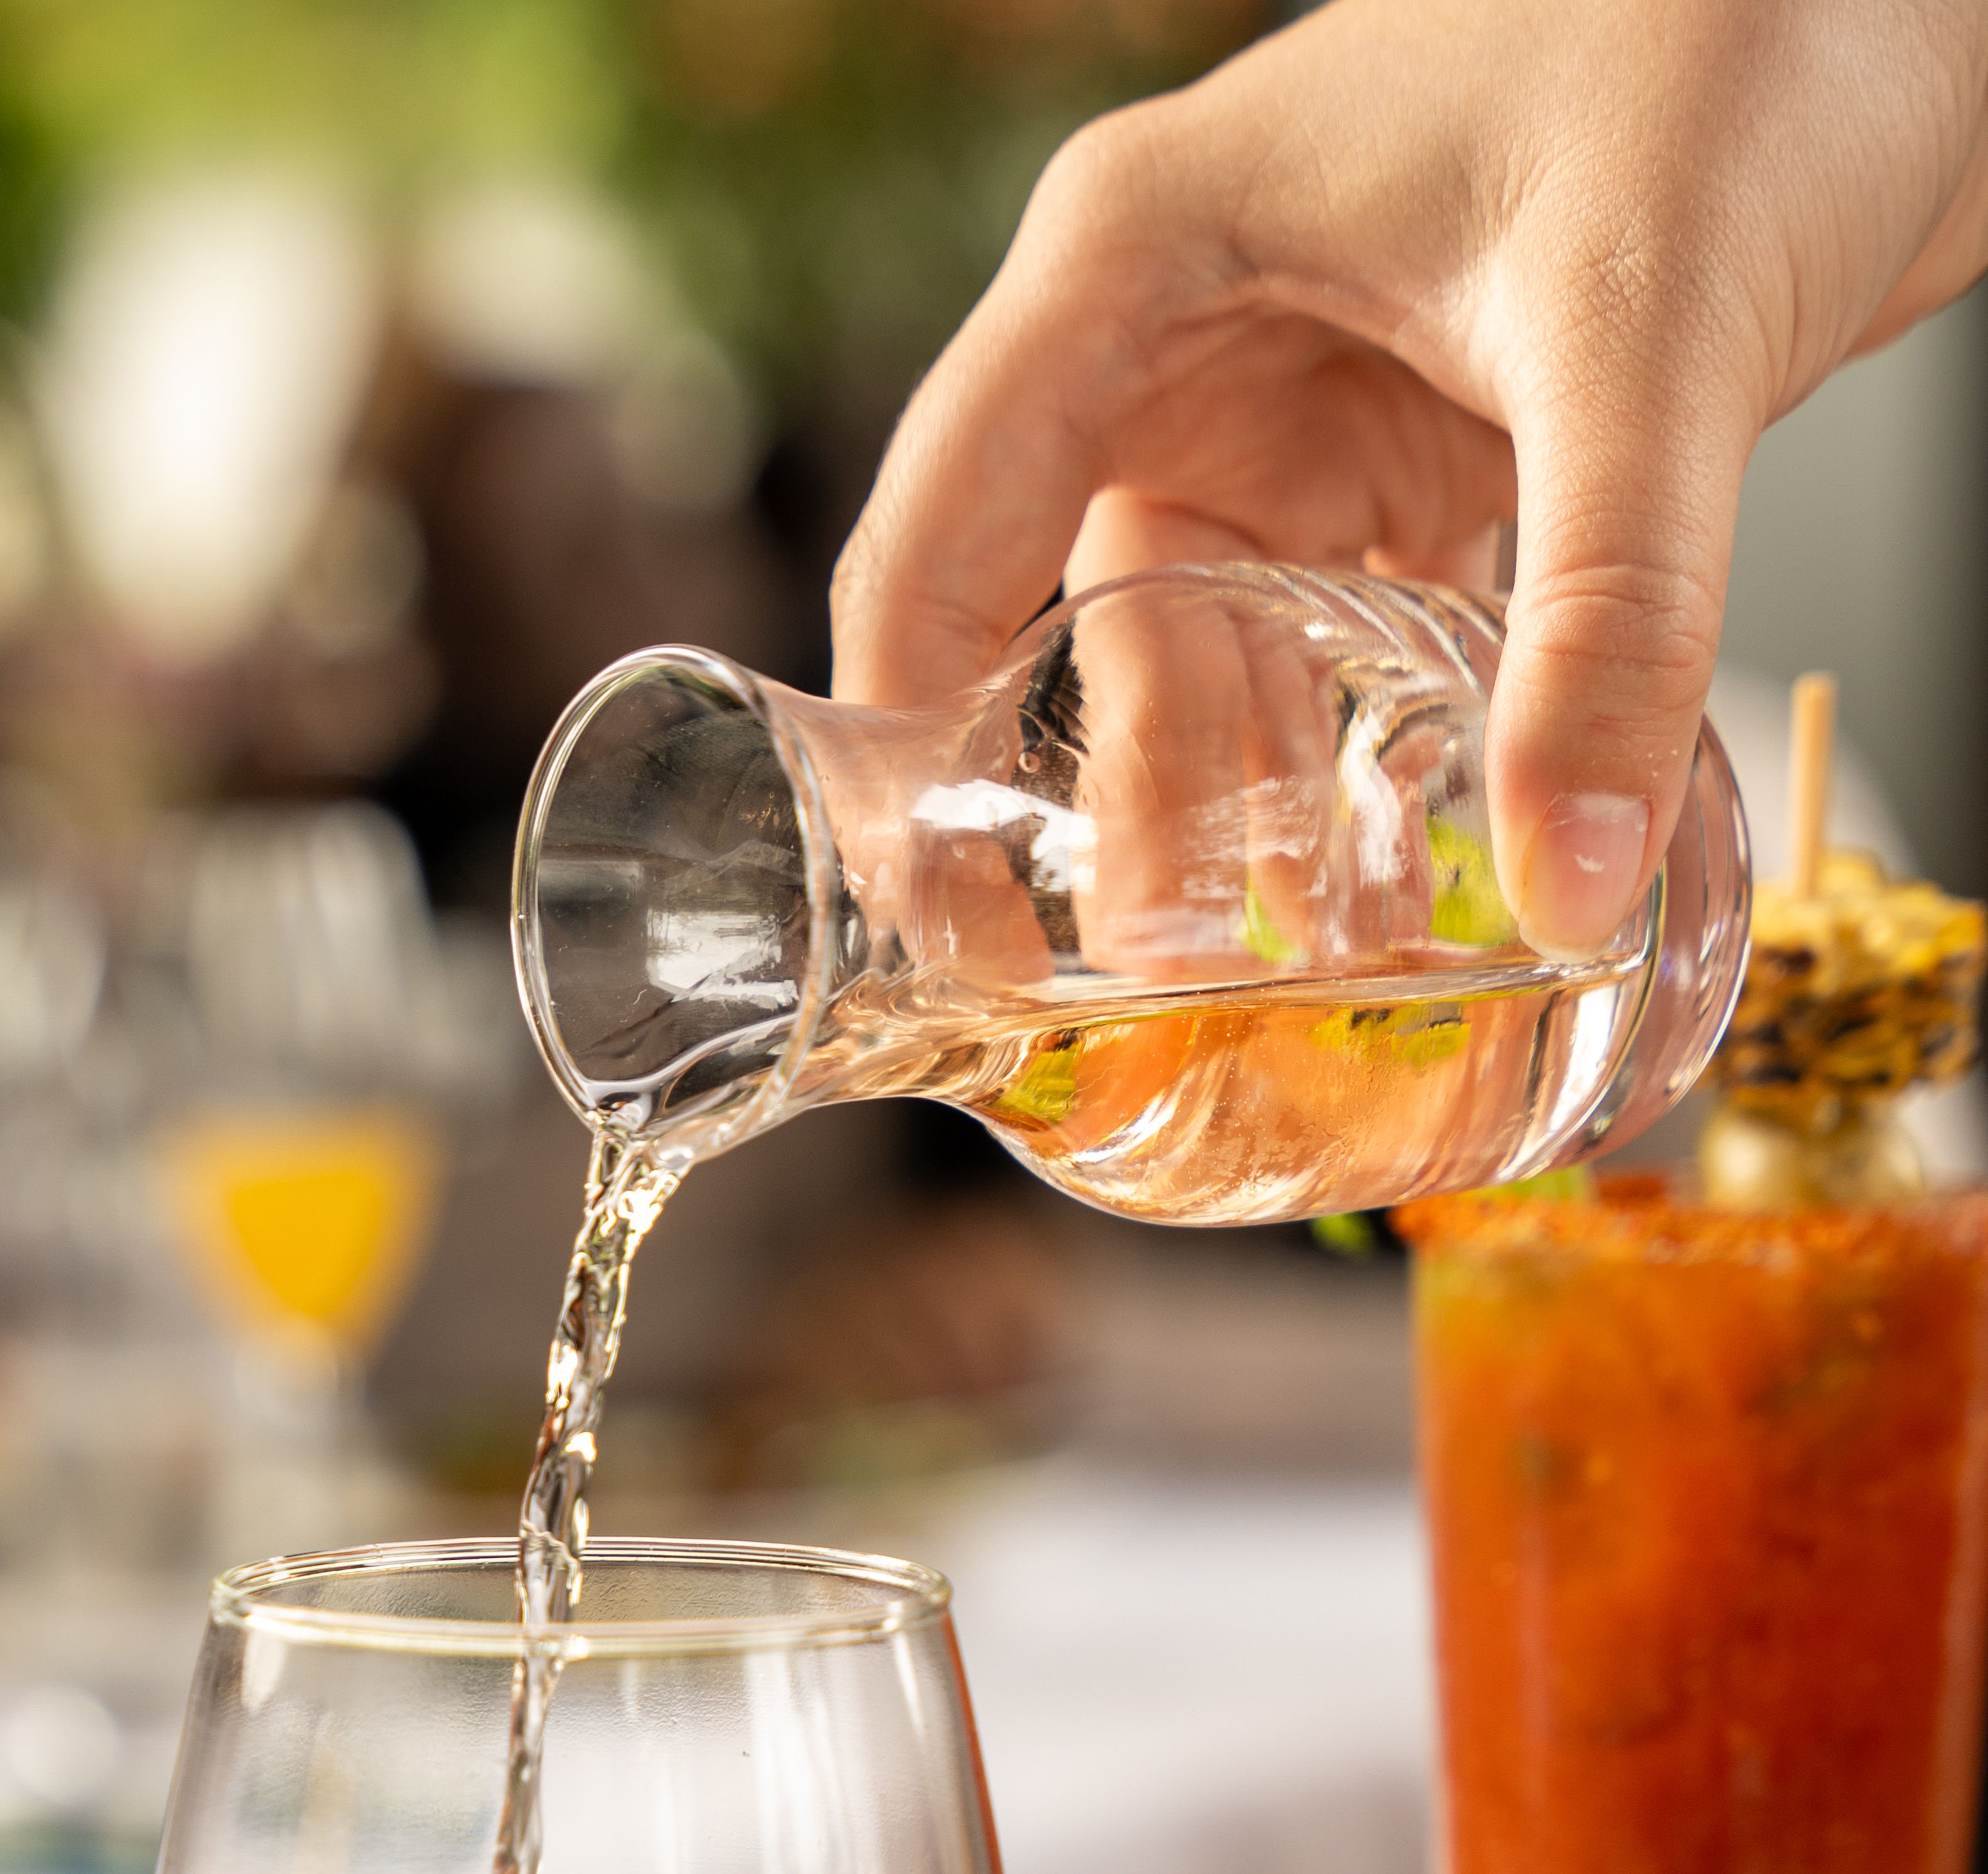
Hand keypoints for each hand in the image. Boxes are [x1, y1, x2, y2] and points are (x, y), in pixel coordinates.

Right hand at [831, 0, 1987, 951]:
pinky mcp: (1427, 446)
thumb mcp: (1648, 339)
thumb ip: (1607, 618)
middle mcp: (1199, 333)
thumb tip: (1565, 880)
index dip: (906, 729)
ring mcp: (1312, 394)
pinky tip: (1410, 882)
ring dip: (1254, 813)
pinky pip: (1355, 641)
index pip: (947, 522)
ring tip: (1287, 977)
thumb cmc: (1742, 23)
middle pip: (1092, 622)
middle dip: (1117, 818)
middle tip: (1140, 1000)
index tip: (926, 911)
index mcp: (1145, 256)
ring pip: (1225, 654)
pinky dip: (1374, 760)